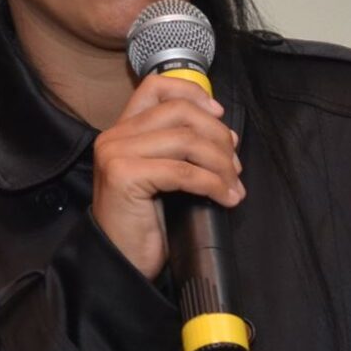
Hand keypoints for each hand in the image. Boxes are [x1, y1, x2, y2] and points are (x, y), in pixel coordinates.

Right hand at [89, 70, 243, 278]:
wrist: (120, 263)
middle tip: (235, 167)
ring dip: (221, 164)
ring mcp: (116, 153)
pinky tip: (225, 198)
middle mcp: (115, 136)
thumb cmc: (145, 224)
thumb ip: (182, 148)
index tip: (219, 115)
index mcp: (123, 131)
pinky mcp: (123, 175)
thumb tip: (225, 133)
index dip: (193, 93)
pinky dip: (212, 183)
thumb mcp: (164, 176)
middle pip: (181, 112)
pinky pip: (183, 171)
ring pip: (186, 140)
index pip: (156, 87)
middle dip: (218, 136)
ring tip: (234, 186)